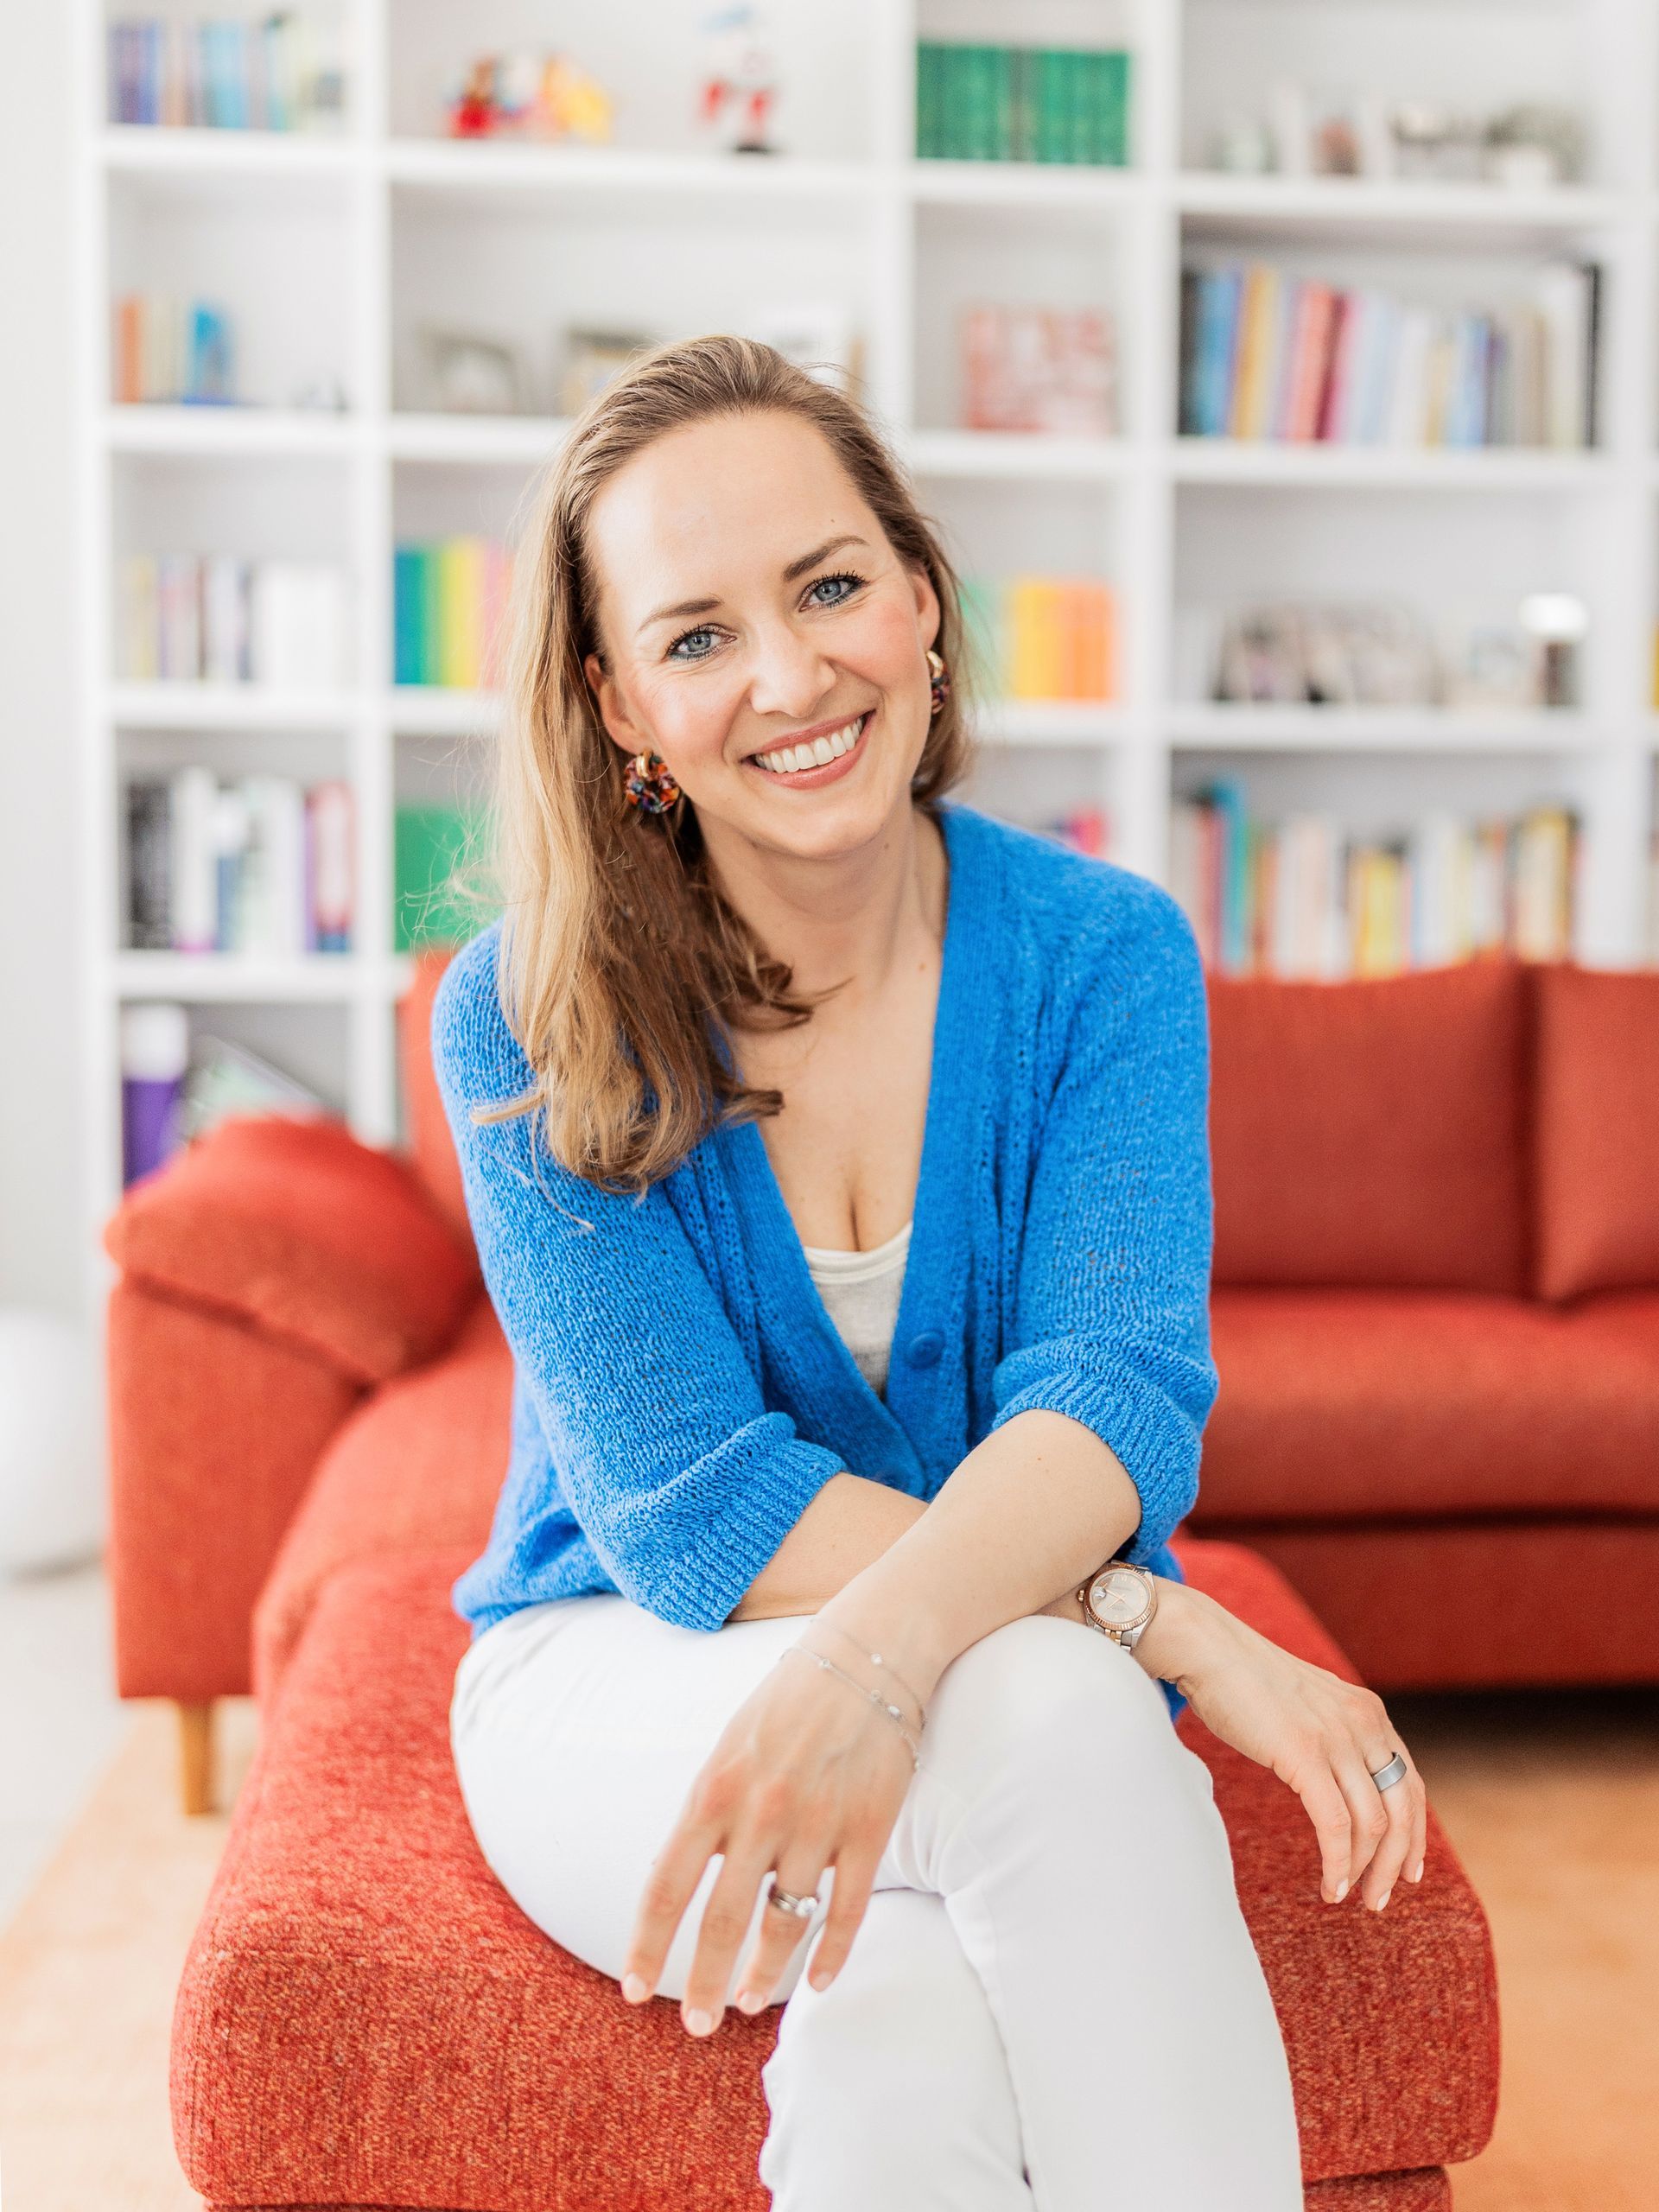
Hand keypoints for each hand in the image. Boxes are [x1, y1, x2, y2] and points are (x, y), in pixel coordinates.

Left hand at [619, 1636, 916, 2036]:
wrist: (871, 1652)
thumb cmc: (791, 1698)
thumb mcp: (730, 1744)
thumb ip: (709, 1811)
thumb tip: (687, 1878)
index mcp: (715, 1789)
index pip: (667, 1885)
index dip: (648, 1945)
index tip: (634, 1990)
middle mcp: (761, 1814)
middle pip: (723, 1922)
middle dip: (703, 1983)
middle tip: (694, 2025)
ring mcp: (818, 1824)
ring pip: (785, 1924)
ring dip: (764, 1975)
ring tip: (749, 2002)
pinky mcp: (870, 1829)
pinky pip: (847, 1911)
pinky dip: (831, 1955)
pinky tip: (817, 1982)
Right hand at [1147, 1581, 1427, 1910]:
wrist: (1207, 1647)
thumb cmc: (1245, 1679)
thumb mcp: (1308, 1705)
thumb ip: (1332, 1734)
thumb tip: (1336, 1779)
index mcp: (1368, 1712)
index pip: (1409, 1784)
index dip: (1415, 1834)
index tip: (1408, 1871)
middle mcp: (1363, 1723)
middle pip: (1402, 1810)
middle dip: (1396, 1863)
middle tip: (1379, 1899)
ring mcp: (1335, 1738)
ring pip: (1373, 1824)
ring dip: (1366, 1871)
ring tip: (1347, 1896)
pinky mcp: (1304, 1753)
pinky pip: (1335, 1824)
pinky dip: (1338, 1862)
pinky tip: (1329, 1886)